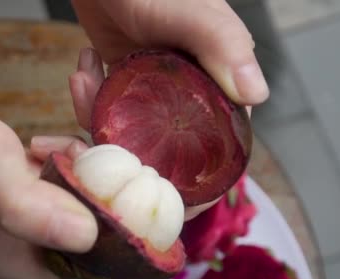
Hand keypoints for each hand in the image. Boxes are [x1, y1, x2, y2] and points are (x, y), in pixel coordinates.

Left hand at [69, 0, 268, 218]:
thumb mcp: (191, 10)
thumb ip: (222, 45)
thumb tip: (256, 95)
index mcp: (218, 83)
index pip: (219, 149)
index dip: (195, 185)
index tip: (161, 198)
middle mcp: (190, 93)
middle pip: (166, 152)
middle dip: (130, 154)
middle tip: (98, 141)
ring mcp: (155, 91)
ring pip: (130, 136)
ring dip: (99, 119)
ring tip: (85, 78)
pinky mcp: (126, 83)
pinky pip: (107, 113)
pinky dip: (89, 100)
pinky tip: (83, 67)